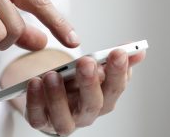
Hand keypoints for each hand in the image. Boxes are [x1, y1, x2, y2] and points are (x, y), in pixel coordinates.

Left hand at [24, 49, 145, 135]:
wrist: (49, 97)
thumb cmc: (73, 83)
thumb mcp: (92, 69)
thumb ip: (111, 60)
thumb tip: (138, 49)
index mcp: (102, 99)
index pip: (115, 88)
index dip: (118, 72)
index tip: (118, 52)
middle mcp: (85, 114)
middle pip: (92, 104)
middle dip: (90, 83)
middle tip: (86, 62)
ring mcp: (62, 121)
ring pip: (64, 117)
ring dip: (58, 96)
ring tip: (52, 75)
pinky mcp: (40, 121)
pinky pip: (37, 117)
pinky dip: (35, 101)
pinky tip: (34, 83)